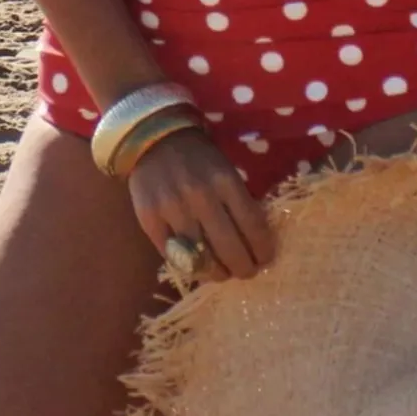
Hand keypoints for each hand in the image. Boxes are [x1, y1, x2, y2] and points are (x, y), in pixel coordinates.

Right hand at [127, 127, 274, 283]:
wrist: (153, 141)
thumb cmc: (198, 158)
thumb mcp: (226, 170)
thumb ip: (239, 201)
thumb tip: (257, 240)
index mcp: (225, 181)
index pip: (253, 225)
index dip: (263, 249)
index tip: (266, 259)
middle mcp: (200, 197)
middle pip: (229, 248)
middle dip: (244, 268)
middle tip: (247, 272)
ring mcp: (172, 210)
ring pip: (201, 258)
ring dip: (218, 273)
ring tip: (224, 274)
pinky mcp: (149, 221)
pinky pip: (174, 257)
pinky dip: (190, 268)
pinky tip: (200, 268)